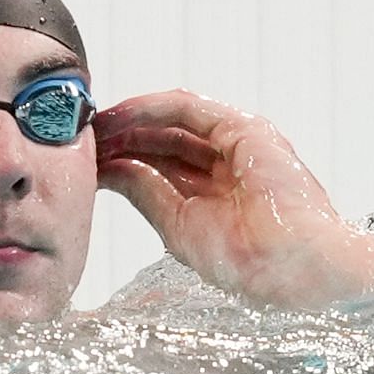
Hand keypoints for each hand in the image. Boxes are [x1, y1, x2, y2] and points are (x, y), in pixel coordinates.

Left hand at [94, 91, 373, 306]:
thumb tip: (112, 172)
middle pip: (164, 140)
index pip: (163, 163)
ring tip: (90, 129)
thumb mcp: (179, 226)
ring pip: (172, 121)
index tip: (88, 161)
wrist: (294, 266)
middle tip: (78, 141)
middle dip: (120, 139)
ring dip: (128, 121)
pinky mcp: (244, 127)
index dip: (124, 158)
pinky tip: (117, 118)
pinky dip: (148, 108)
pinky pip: (187, 107)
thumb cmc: (249, 261)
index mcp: (220, 192)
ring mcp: (239, 142)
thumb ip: (147, 193)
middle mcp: (230, 162)